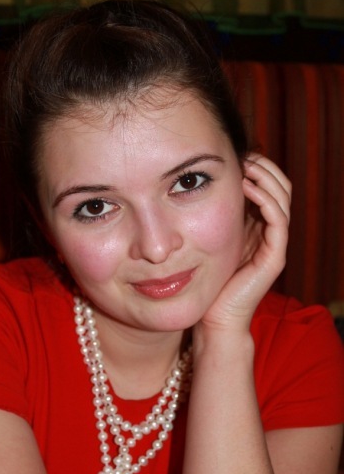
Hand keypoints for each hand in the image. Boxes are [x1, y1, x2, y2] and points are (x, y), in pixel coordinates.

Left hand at [200, 154, 290, 332]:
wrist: (213, 319)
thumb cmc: (204, 281)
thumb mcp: (204, 240)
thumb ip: (207, 215)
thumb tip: (191, 184)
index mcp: (256, 226)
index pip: (268, 186)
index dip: (257, 166)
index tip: (235, 153)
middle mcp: (269, 233)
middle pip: (280, 188)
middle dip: (264, 167)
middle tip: (244, 154)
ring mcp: (274, 245)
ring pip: (283, 199)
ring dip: (266, 178)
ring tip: (246, 165)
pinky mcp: (274, 258)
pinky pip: (278, 221)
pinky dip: (266, 200)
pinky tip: (247, 187)